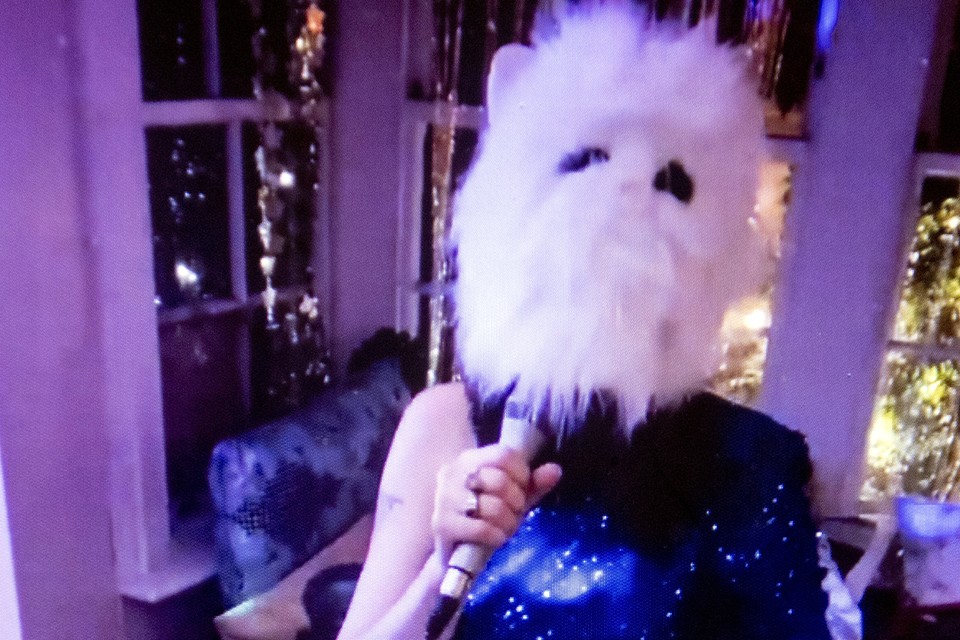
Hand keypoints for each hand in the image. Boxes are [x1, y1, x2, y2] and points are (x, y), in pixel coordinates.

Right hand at [431, 444, 561, 563]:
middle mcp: (453, 474)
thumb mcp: (512, 498)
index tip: (522, 489)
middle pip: (499, 480)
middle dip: (516, 501)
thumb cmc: (484, 517)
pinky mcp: (442, 525)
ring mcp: (445, 499)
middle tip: (514, 512)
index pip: (503, 455)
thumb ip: (533, 484)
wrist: (454, 552)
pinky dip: (495, 536)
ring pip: (491, 506)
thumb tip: (555, 470)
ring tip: (504, 527)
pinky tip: (495, 538)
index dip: (521, 474)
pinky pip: (480, 528)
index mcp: (470, 459)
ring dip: (507, 522)